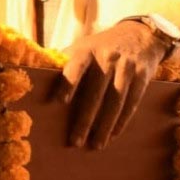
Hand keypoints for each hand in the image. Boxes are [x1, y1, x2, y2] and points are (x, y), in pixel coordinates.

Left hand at [56, 20, 169, 148]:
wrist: (139, 34)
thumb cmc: (102, 46)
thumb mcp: (84, 45)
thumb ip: (65, 59)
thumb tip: (36, 72)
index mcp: (88, 50)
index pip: (76, 66)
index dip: (68, 83)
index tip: (59, 102)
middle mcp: (107, 57)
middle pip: (96, 92)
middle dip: (85, 119)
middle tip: (75, 141)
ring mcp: (126, 66)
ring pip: (115, 101)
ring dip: (105, 126)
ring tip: (96, 145)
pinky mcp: (143, 76)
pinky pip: (132, 102)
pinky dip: (122, 121)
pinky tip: (113, 135)